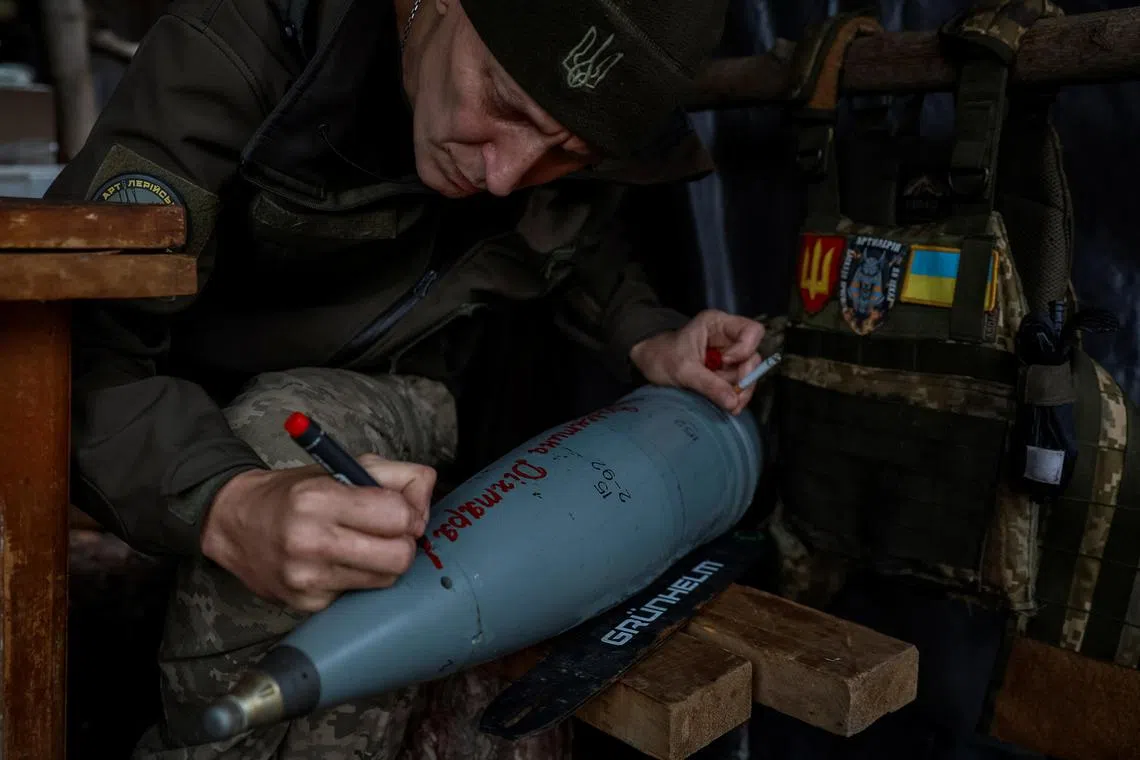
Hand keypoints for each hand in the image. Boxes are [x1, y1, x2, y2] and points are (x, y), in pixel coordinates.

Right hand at [201, 456, 435, 612]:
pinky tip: (335, 564)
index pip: (399, 516)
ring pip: (385, 580)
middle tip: (384, 534)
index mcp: (320, 499)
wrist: (236, 523)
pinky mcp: (306, 604)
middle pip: (399, 557)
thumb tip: (424, 509)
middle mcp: (310, 541)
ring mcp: (307, 578)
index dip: (406, 513)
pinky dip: (356, 579)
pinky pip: (358, 595)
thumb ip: (397, 477)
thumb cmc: (296, 493)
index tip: (395, 511)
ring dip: (382, 564)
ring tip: (359, 546)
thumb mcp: (344, 467)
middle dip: (401, 543)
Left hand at [630, 309, 765, 415]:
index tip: (726, 362)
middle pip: (753, 356)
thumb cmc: (662, 357)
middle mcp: (728, 338)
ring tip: (727, 404)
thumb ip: (709, 384)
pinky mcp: (726, 372)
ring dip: (739, 391)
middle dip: (744, 378)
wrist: (649, 365)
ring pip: (748, 374)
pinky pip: (739, 385)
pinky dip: (734, 397)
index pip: (752, 331)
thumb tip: (734, 402)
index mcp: (718, 324)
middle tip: (733, 398)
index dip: (746, 349)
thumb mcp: (683, 370)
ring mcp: (729, 355)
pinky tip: (727, 405)